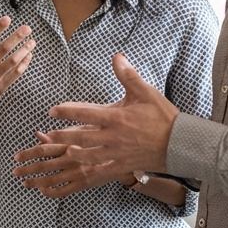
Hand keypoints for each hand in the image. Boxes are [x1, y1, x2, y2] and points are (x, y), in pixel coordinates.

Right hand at [0, 16, 35, 114]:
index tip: (8, 18)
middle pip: (3, 49)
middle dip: (16, 37)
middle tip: (27, 28)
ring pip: (12, 61)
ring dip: (23, 50)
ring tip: (32, 42)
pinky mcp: (1, 87)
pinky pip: (15, 73)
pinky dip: (24, 64)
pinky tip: (29, 55)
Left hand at [11, 131, 126, 197]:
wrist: (129, 153)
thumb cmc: (106, 136)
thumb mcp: (86, 128)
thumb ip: (60, 132)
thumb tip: (39, 133)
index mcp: (72, 143)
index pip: (45, 148)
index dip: (29, 153)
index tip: (16, 156)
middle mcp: (73, 158)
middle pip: (44, 165)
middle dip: (27, 169)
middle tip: (15, 172)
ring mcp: (78, 173)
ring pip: (52, 179)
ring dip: (36, 181)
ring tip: (25, 183)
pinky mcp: (85, 183)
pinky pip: (65, 190)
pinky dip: (53, 192)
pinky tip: (43, 191)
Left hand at [42, 53, 179, 173]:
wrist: (179, 142)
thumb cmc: (162, 116)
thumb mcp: (146, 92)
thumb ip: (128, 75)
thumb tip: (117, 56)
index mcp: (116, 117)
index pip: (85, 112)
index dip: (66, 111)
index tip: (52, 110)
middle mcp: (113, 136)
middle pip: (81, 136)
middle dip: (63, 135)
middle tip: (48, 134)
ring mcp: (117, 153)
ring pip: (89, 155)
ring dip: (74, 153)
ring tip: (62, 150)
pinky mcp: (123, 165)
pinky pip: (103, 169)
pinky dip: (91, 170)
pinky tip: (82, 169)